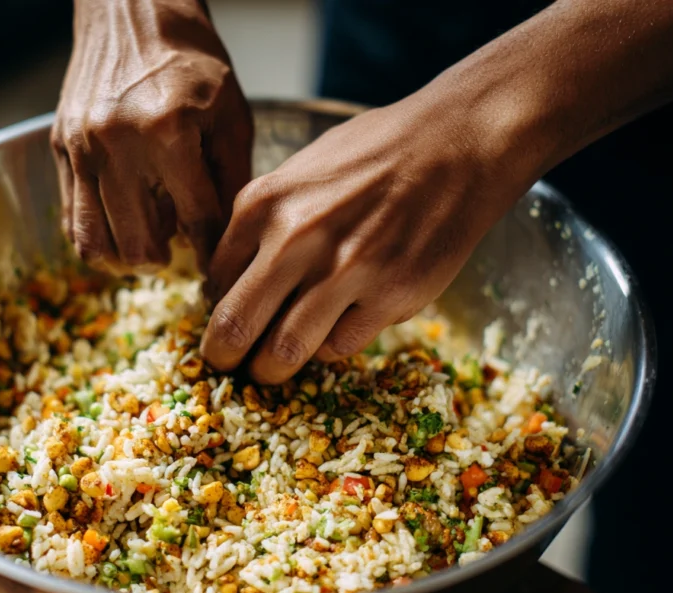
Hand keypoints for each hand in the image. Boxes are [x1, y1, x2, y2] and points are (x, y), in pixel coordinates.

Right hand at [51, 0, 251, 273]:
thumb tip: (229, 241)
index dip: (213, 257)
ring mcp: (80, 148)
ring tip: (147, 248)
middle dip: (165, 262)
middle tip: (178, 254)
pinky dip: (97, 237)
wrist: (132, 11)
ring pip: (95, 244)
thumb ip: (232, 180)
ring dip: (125, 259)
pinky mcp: (58, 148)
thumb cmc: (192, 63)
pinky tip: (121, 226)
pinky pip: (70, 219)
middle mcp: (117, 144)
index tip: (218, 274)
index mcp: (169, 132)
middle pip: (139, 247)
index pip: (198, 222)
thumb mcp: (231, 115)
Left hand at [200, 83, 544, 383]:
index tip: (226, 323)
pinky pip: (340, 347)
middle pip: (235, 327)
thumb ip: (265, 220)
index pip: (215, 281)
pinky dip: (333, 345)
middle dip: (224, 356)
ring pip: (284, 351)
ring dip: (273, 369)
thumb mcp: (301, 171)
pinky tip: (341, 324)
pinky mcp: (390, 296)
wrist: (457, 143)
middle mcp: (296, 239)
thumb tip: (231, 278)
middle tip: (228, 366)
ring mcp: (345, 271)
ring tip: (273, 368)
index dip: (216, 310)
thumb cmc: (377, 153)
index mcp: (264, 204)